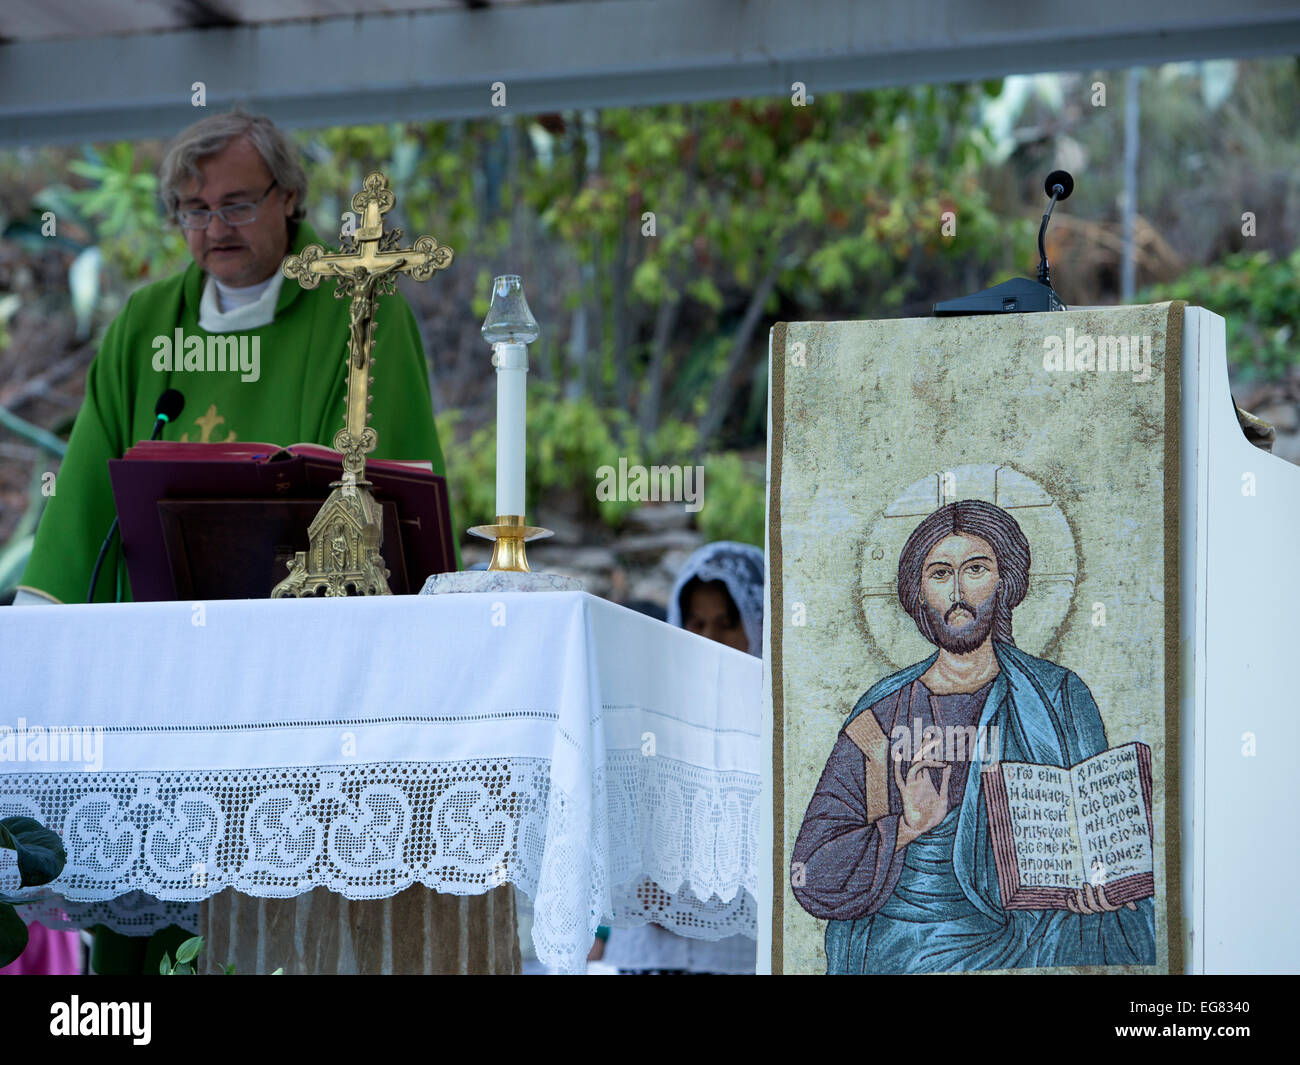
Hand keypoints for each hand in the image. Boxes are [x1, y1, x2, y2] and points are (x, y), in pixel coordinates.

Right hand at [894, 735, 950, 849]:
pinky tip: (899, 755)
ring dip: (920, 754)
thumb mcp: (943, 798)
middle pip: (921, 759)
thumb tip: (949, 765)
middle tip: (931, 733)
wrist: (922, 829)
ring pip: (914, 765)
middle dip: (925, 746)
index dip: (932, 752)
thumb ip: (945, 782)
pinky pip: (899, 777)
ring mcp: (911, 785)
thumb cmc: (932, 816)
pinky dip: (898, 766)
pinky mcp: (905, 792)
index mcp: (926, 781)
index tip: (941, 743)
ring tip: (929, 743)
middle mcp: (918, 780)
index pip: (928, 761)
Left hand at [1066, 883, 1138, 913]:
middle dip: (1090, 896)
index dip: (1102, 897)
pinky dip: (1071, 905)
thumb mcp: (1119, 887)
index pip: (1107, 906)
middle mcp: (1100, 907)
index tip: (1098, 885)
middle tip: (1086, 884)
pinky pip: (1075, 909)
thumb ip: (1126, 896)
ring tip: (1077, 889)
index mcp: (1110, 904)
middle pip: (1095, 908)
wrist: (1096, 878)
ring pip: (1085, 910)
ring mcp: (1089, 907)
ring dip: (1080, 900)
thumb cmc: (1110, 882)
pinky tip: (1069, 896)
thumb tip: (1134, 908)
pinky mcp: (1079, 905)